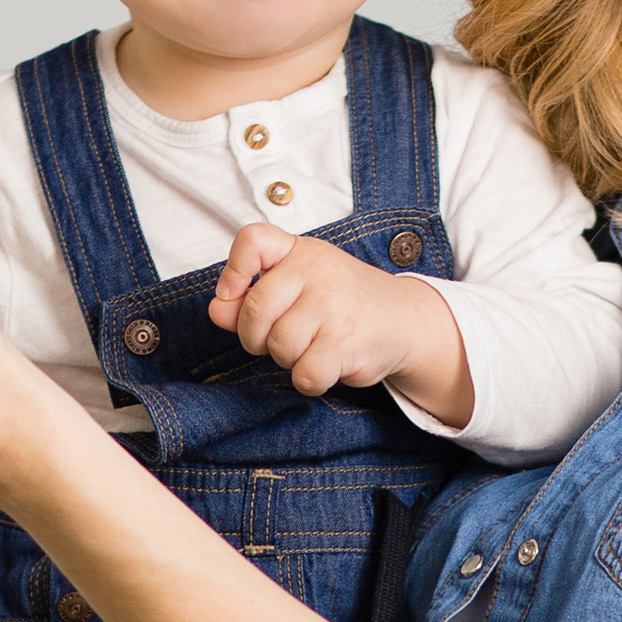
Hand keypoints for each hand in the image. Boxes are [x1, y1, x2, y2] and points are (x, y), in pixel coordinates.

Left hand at [209, 223, 471, 424]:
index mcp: (301, 251)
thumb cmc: (342, 304)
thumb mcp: (298, 288)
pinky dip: (310, 380)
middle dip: (256, 338)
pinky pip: (304, 374)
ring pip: (279, 346)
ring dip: (288, 360)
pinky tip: (327, 365)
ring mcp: (333, 305)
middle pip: (255, 310)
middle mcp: (317, 270)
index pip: (253, 240)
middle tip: (278, 340)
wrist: (404, 320)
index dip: (233, 272)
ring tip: (313, 347)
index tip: (232, 295)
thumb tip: (217, 311)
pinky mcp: (346, 341)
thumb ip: (251, 298)